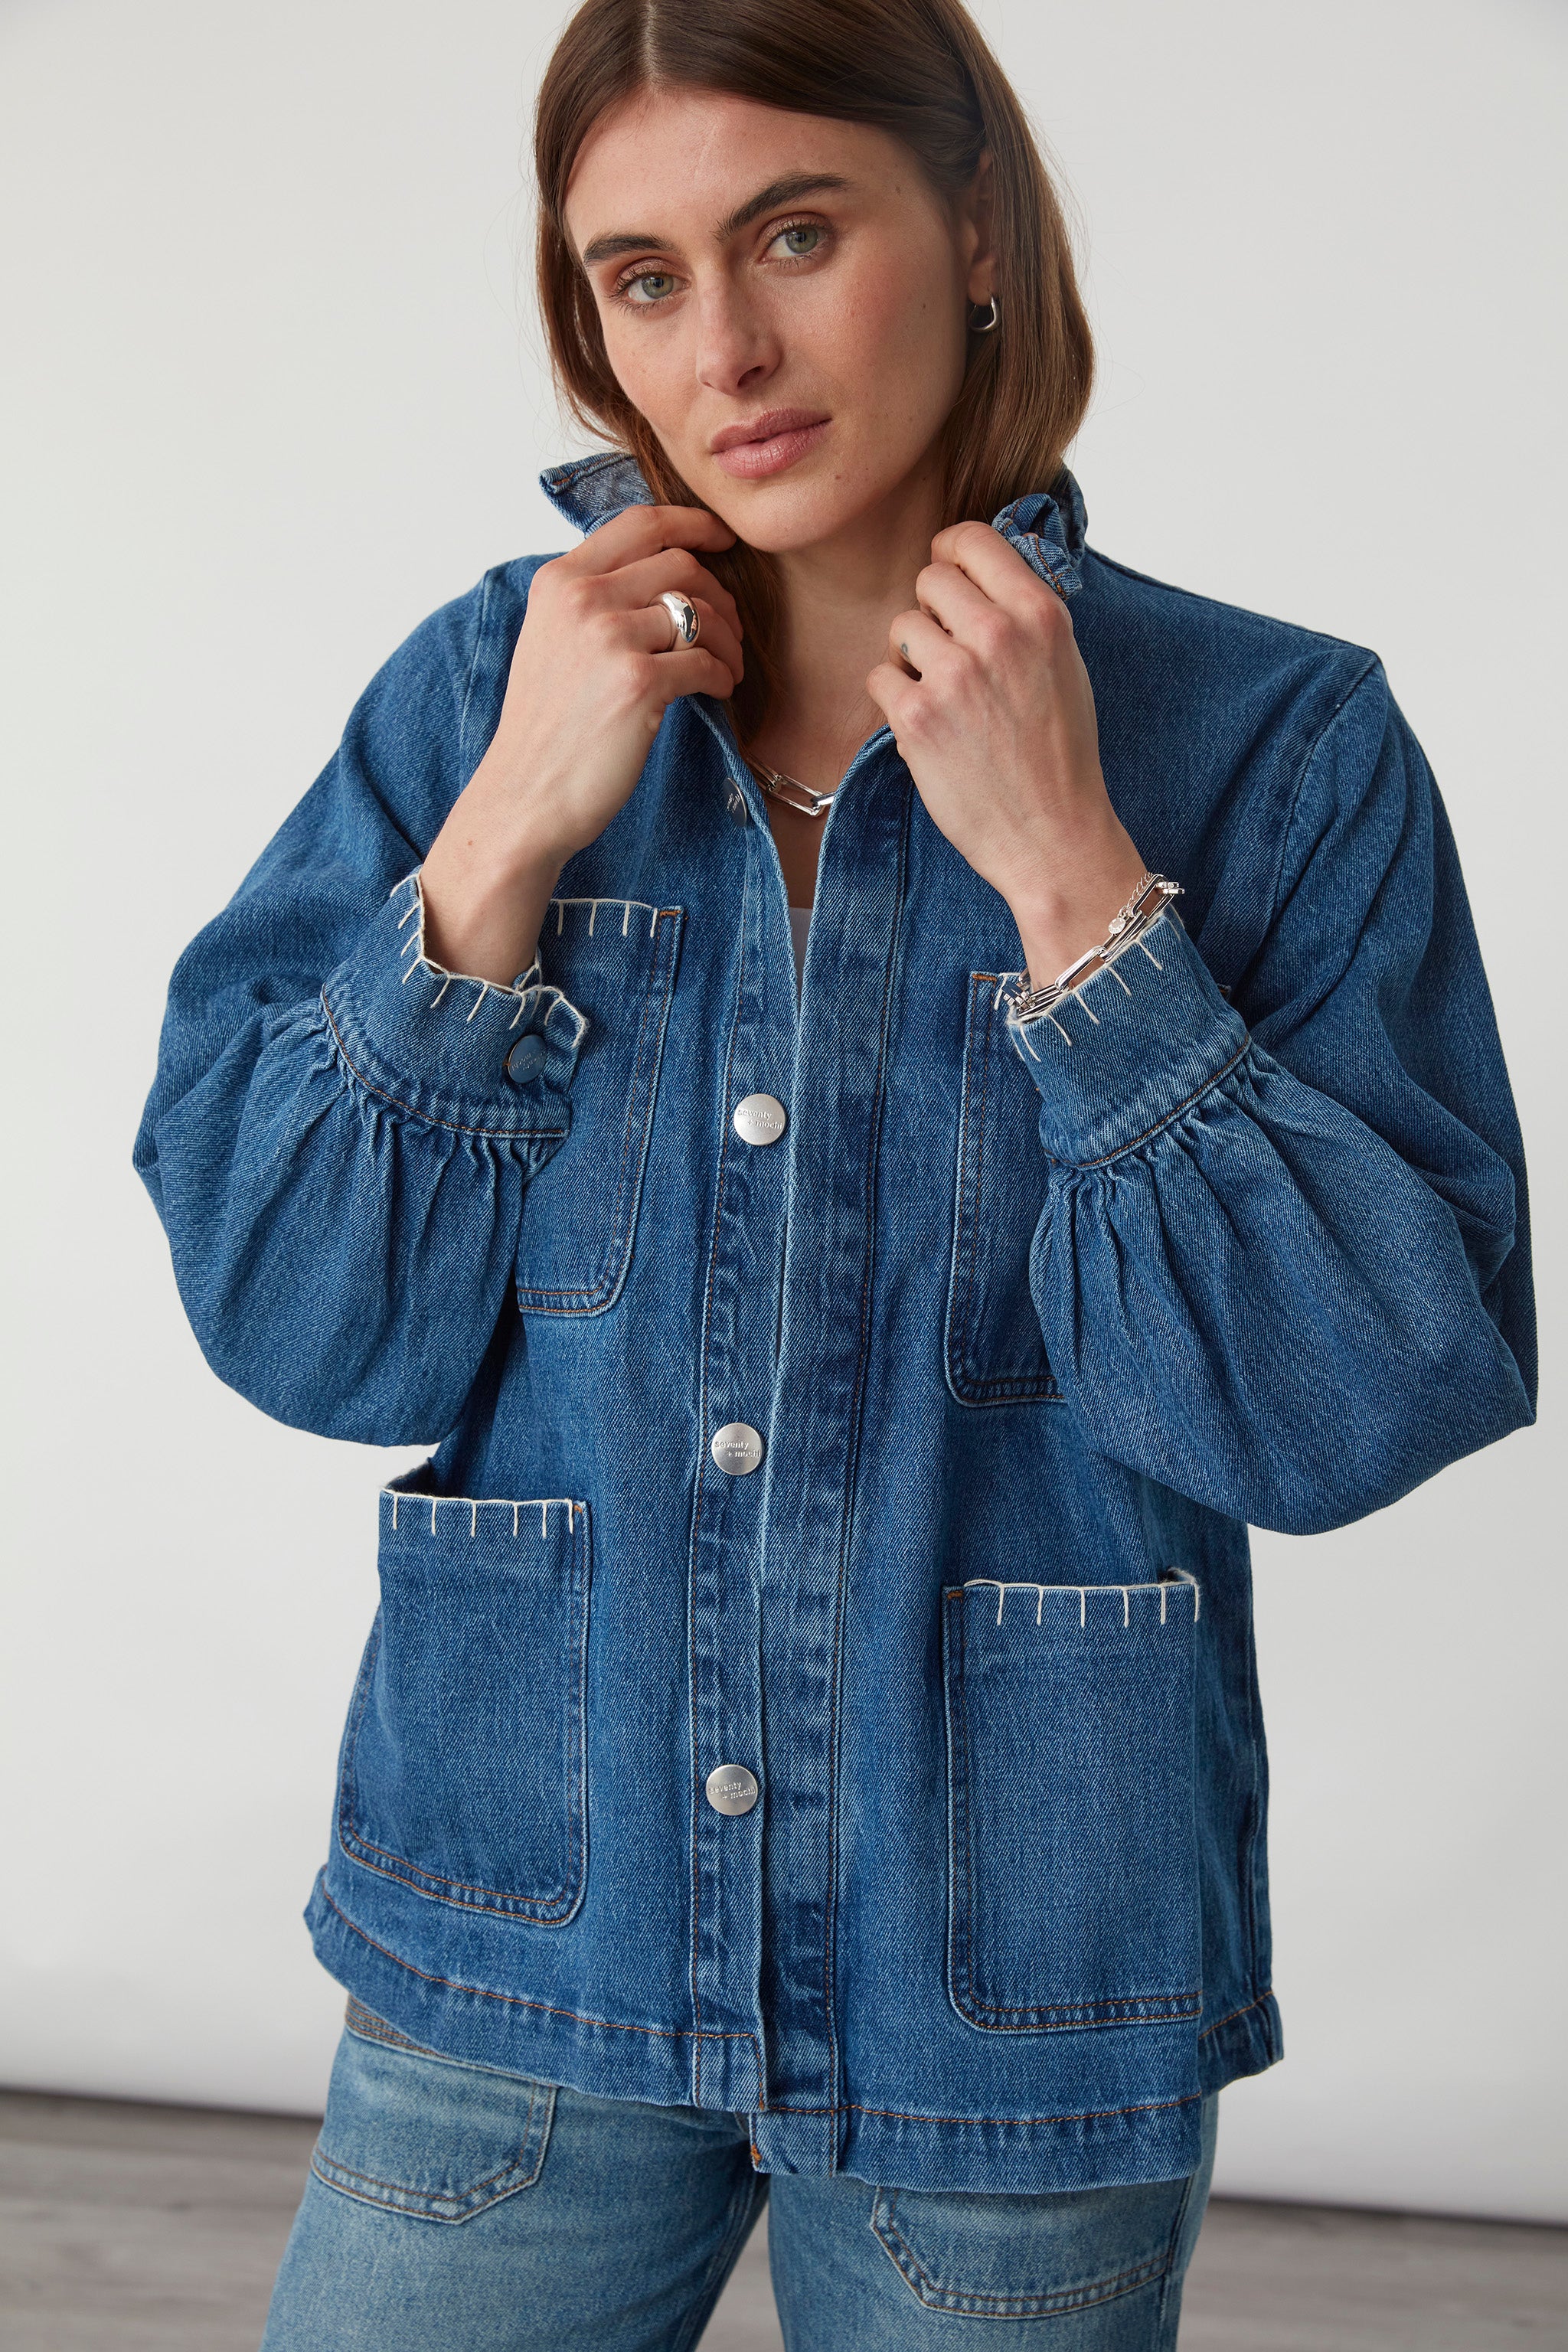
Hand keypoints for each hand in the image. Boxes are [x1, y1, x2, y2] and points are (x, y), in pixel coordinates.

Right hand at [420, 506, 743, 983]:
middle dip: (719, 595)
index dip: (693, 522)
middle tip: (730, 630)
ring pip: (701, 611)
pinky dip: (723, 675)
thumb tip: (665, 576)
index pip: (640, 523)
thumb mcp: (553, 640)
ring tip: (728, 665)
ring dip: (728, 639)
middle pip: (681, 564)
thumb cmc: (547, 728)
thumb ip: (594, 600)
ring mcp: (609, 636)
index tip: (723, 538)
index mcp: (560, 580)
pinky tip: (717, 691)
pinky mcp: (638, 682)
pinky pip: (706, 661)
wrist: (525, 796)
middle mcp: (582, 597)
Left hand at [866, 523, 1146, 988]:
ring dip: (912, 660)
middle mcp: (998, 635)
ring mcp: (955, 675)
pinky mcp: (917, 717)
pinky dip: (896, 703)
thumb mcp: (1064, 664)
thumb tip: (975, 571)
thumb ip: (1023, 612)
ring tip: (945, 700)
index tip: (949, 580)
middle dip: (932, 614)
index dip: (951, 556)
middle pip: (929, 580)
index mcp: (1040, 613)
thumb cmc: (1060, 756)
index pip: (971, 538)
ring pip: (901, 628)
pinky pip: (880, 677)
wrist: (1053, 836)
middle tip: (949, 657)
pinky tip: (929, 730)